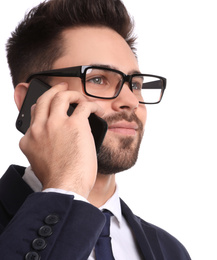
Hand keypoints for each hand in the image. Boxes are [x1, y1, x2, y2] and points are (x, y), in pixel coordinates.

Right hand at [19, 82, 103, 198]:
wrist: (65, 187)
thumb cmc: (57, 179)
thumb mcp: (40, 161)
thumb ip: (42, 147)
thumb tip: (54, 141)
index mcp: (30, 138)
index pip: (34, 115)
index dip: (45, 108)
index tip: (53, 108)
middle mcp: (40, 127)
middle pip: (44, 100)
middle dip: (54, 90)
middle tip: (63, 88)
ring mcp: (56, 124)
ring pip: (62, 96)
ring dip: (73, 94)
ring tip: (81, 98)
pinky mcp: (75, 124)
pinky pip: (84, 106)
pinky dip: (92, 105)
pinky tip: (97, 110)